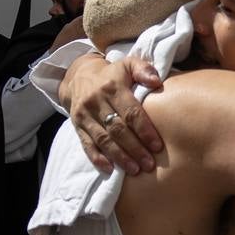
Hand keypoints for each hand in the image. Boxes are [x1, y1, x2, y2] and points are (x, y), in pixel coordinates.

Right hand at [58, 52, 163, 174]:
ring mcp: (85, 115)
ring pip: (103, 140)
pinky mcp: (77, 126)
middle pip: (118, 129)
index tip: (157, 146)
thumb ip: (144, 70)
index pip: (130, 112)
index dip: (144, 130)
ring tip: (135, 170)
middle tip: (149, 164)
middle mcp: (97, 102)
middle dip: (135, 149)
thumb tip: (156, 82)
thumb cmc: (112, 75)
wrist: (79, 76)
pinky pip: (86, 144)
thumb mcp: (128, 64)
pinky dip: (97, 158)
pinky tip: (110, 169)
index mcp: (113, 87)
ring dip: (120, 157)